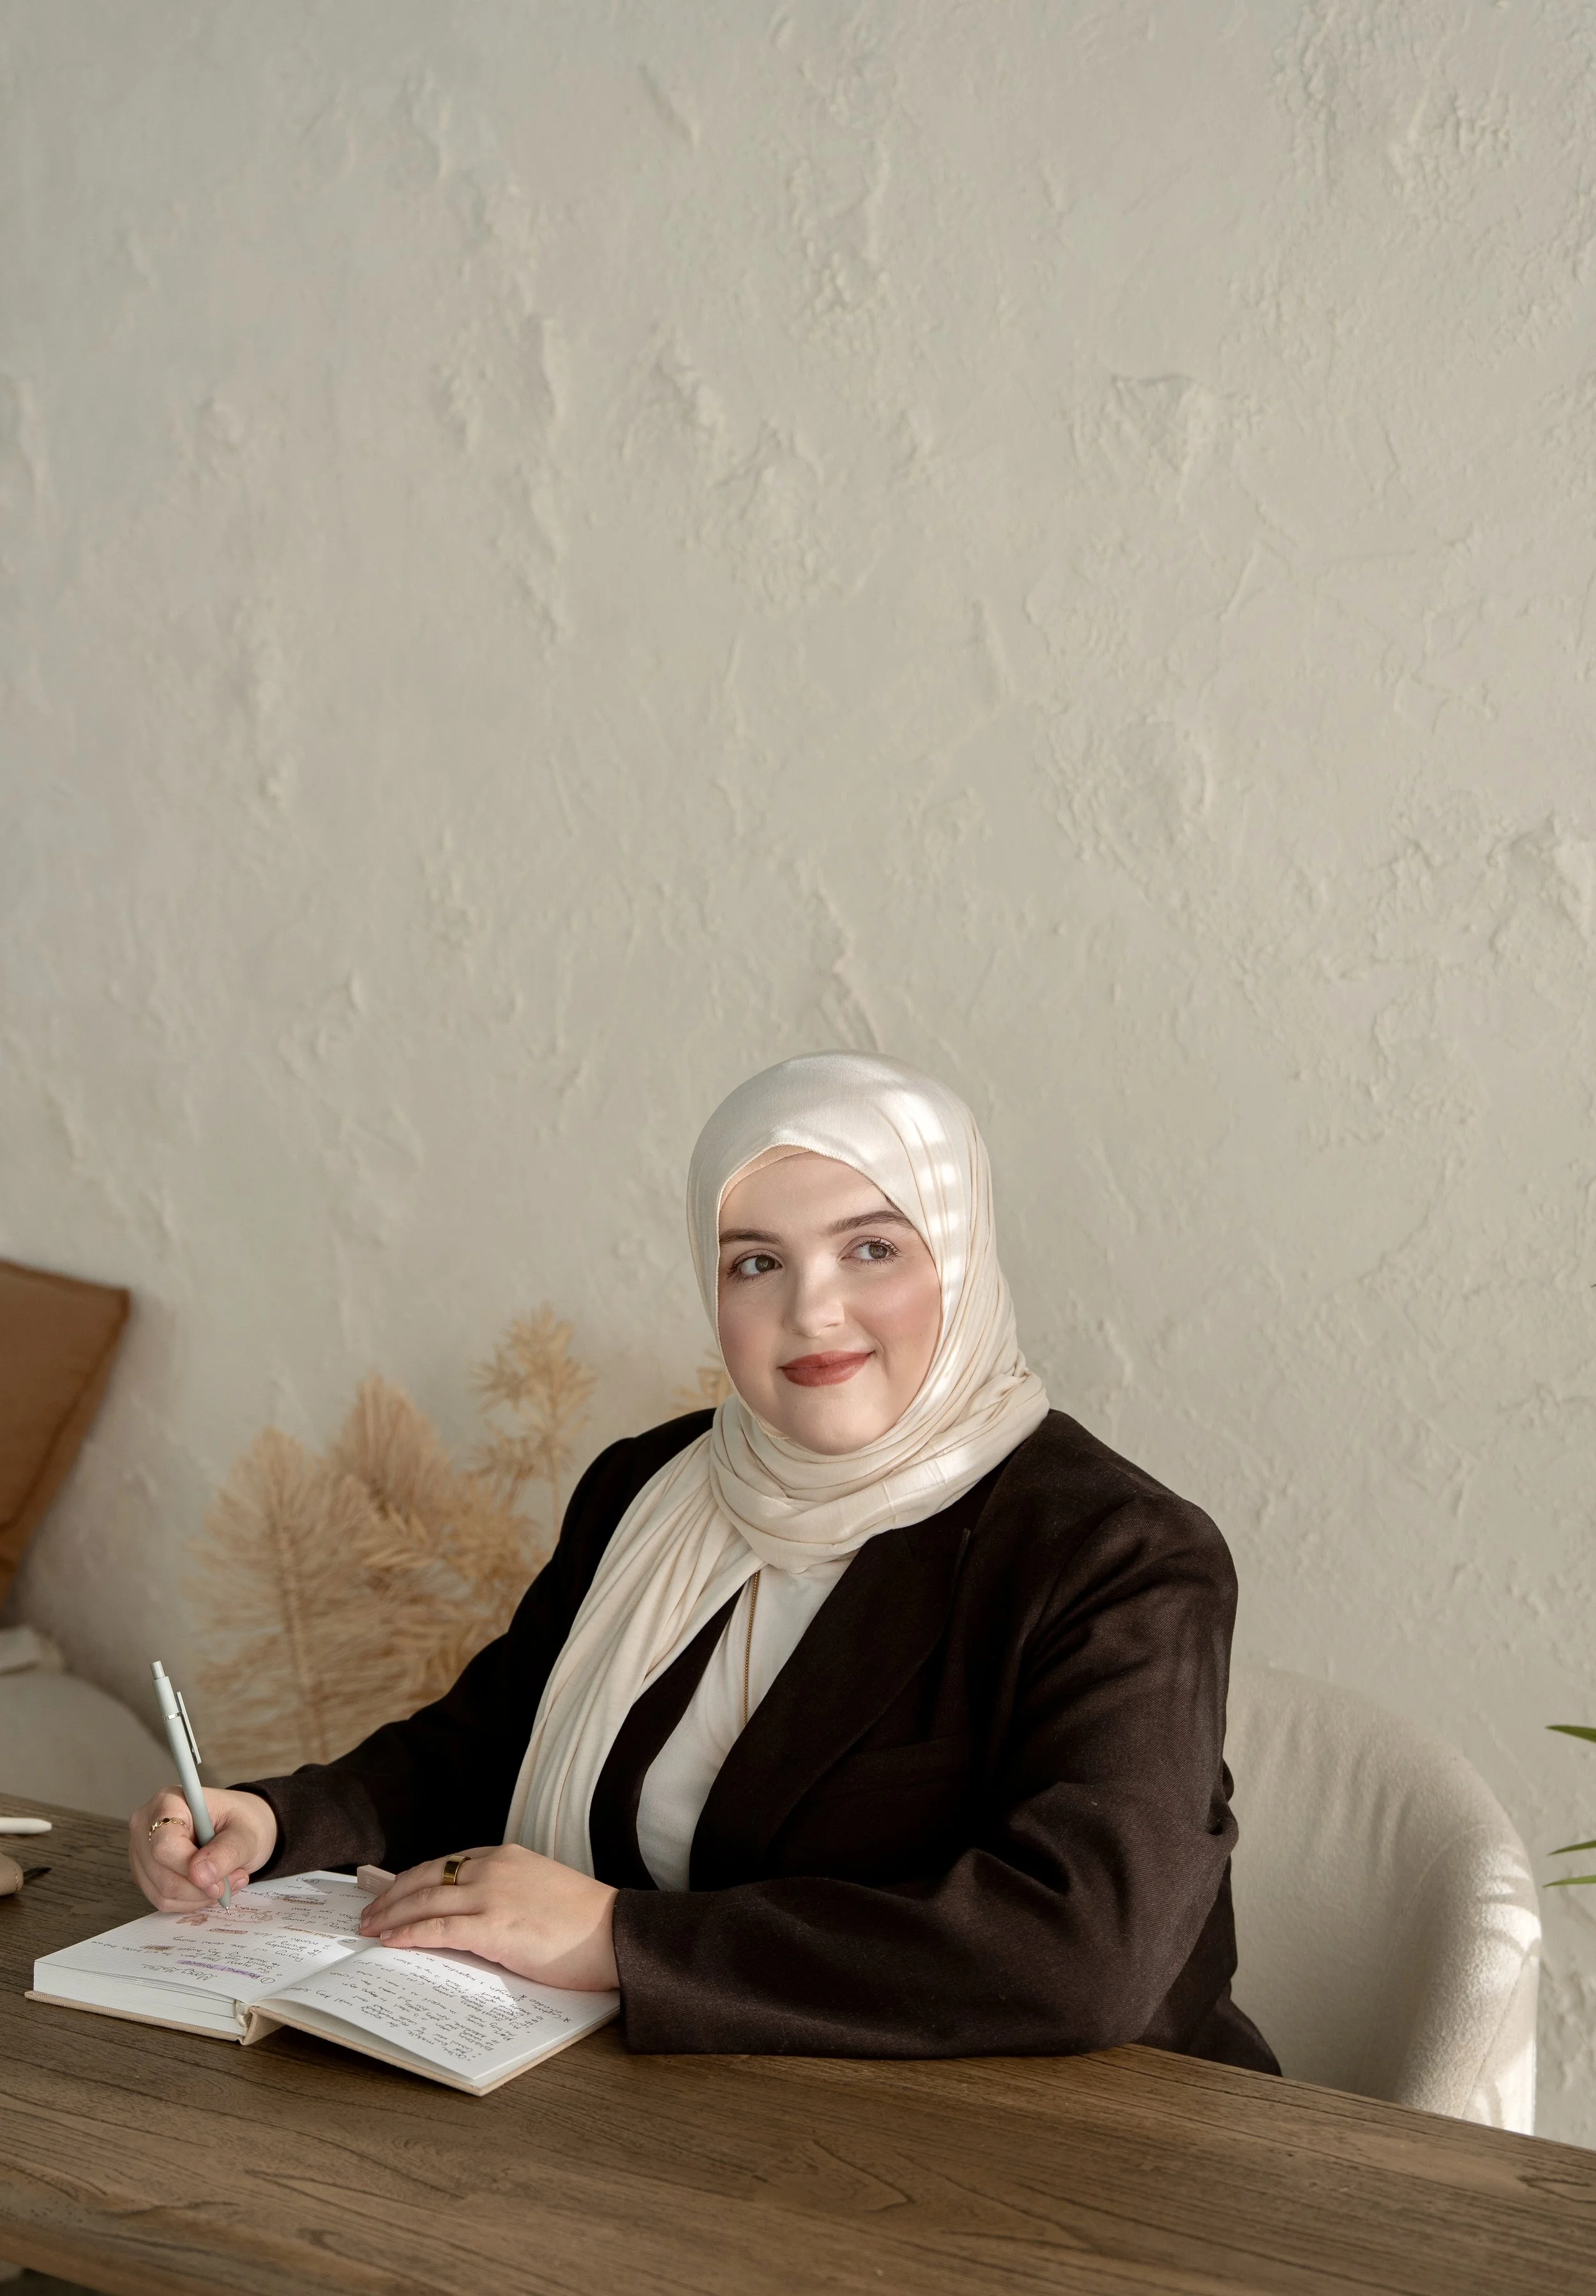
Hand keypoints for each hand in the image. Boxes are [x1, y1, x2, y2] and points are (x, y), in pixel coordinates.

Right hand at [128, 1787, 277, 1910]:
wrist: (238, 1828)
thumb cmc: (241, 1823)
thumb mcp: (247, 1834)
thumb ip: (227, 1852)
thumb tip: (201, 1875)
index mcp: (169, 1802)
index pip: (164, 1845)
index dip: (190, 1868)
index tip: (220, 1879)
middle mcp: (146, 1825)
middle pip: (162, 1874)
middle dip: (202, 1886)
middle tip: (235, 1878)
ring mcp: (141, 1851)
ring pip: (162, 1893)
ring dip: (199, 1896)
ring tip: (225, 1879)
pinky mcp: (145, 1873)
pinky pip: (163, 1900)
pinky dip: (191, 1900)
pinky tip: (209, 1884)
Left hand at [358, 1844, 617, 1990]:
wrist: (614, 1931)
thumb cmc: (584, 1918)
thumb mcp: (539, 1886)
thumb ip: (505, 1890)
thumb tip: (474, 1913)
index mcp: (505, 1855)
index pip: (445, 1862)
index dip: (412, 1878)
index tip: (391, 1891)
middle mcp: (493, 1868)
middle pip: (427, 1877)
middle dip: (391, 1895)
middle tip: (368, 1912)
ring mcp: (492, 1896)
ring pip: (426, 1900)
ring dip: (391, 1915)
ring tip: (370, 1929)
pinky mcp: (494, 1928)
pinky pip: (439, 1928)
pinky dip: (410, 1933)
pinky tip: (392, 1941)